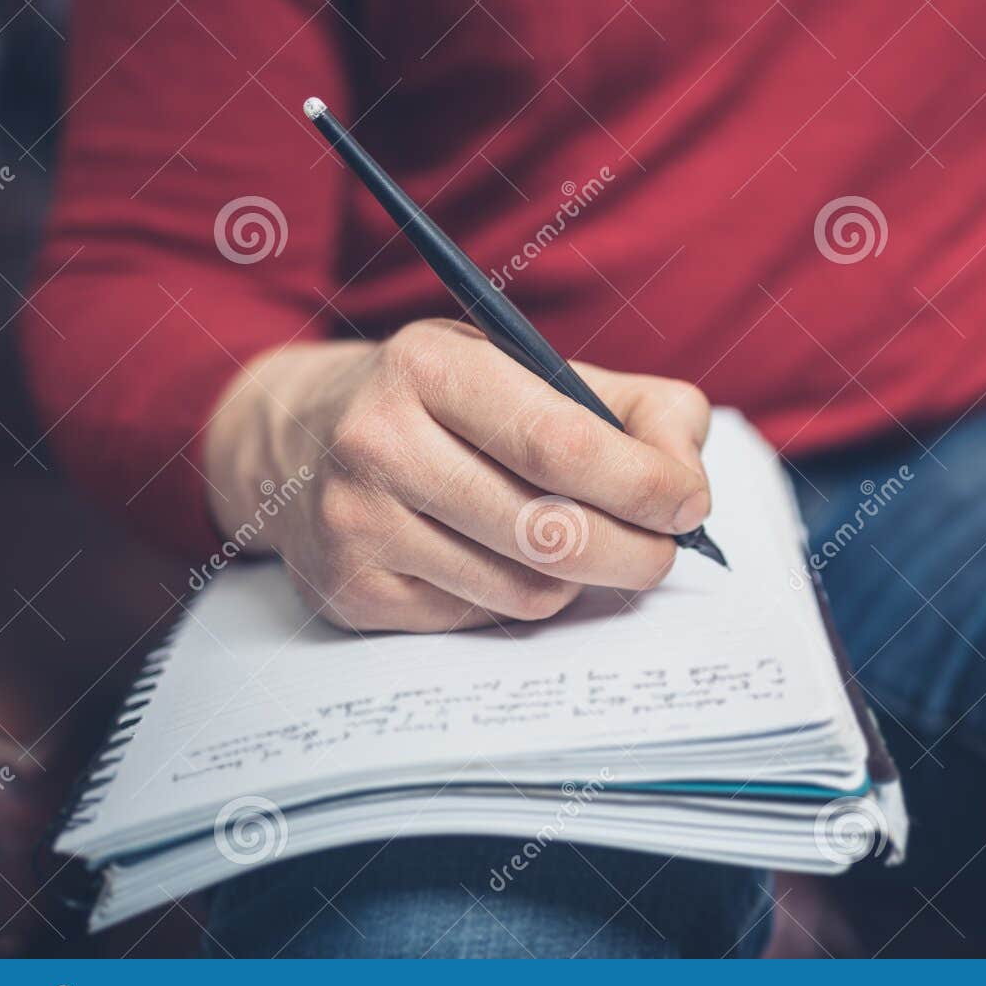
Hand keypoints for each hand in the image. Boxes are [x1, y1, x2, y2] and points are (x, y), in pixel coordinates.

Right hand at [202, 320, 712, 632]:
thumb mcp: (530, 366)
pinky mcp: (352, 592)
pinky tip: (505, 558)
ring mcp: (358, 525)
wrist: (296, 436)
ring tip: (579, 544)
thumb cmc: (445, 400)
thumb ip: (633, 408)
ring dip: (578, 578)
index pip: (560, 443)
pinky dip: (519, 597)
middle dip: (635, 551)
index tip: (688, 503)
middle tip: (662, 549)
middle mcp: (378, 442)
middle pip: (548, 531)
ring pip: (525, 589)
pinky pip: (482, 620)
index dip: (644, 483)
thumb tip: (686, 484)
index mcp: (430, 365)